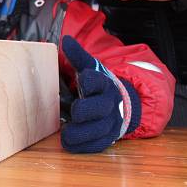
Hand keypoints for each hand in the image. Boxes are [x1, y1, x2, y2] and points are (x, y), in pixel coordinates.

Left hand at [60, 36, 140, 153]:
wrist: (120, 104)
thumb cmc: (97, 85)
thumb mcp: (90, 68)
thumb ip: (78, 56)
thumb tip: (66, 40)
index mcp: (103, 85)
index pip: (98, 81)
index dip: (91, 80)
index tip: (83, 78)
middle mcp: (108, 104)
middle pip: (99, 108)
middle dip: (86, 110)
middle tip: (75, 111)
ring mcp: (109, 123)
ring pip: (98, 130)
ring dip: (82, 133)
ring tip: (66, 135)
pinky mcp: (105, 137)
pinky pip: (96, 145)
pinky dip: (84, 146)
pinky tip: (70, 145)